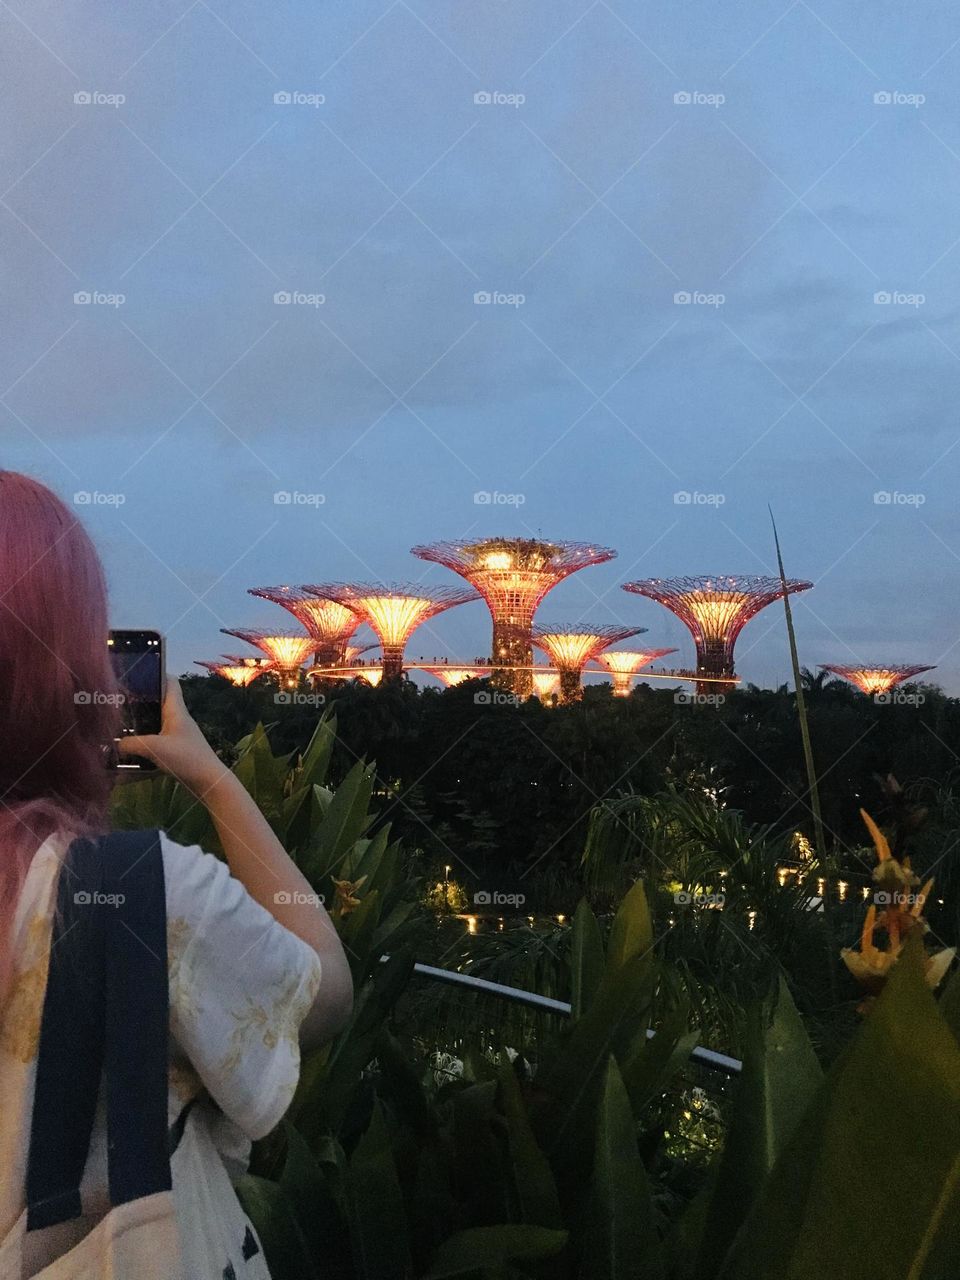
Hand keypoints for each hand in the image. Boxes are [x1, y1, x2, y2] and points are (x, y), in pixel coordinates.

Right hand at [117, 677, 228, 795]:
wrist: (209, 782)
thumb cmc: (186, 758)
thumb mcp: (154, 748)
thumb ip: (130, 744)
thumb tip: (113, 745)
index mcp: (176, 710)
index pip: (170, 682)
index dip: (156, 672)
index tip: (135, 672)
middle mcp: (177, 718)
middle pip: (158, 702)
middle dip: (139, 700)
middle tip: (116, 701)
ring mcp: (178, 734)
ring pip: (156, 721)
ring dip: (140, 722)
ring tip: (118, 724)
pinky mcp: (176, 749)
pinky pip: (157, 738)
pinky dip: (144, 740)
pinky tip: (129, 748)